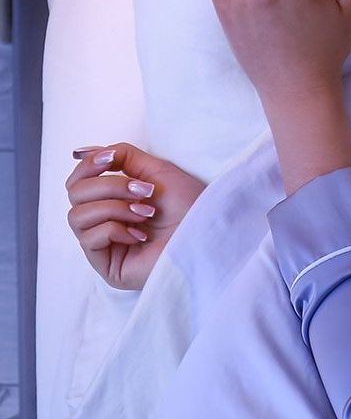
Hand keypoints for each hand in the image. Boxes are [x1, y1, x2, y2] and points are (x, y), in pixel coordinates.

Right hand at [65, 143, 208, 291]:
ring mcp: (105, 245)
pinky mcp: (107, 266)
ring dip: (114, 208)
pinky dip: (115, 230)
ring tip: (146, 213)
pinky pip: (88, 239)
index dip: (87, 165)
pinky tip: (141, 236)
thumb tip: (84, 152)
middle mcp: (105, 221)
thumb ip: (122, 157)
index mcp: (115, 199)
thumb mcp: (156, 170)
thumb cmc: (190, 204)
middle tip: (144, 191)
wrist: (208, 232)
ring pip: (76, 216)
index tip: (108, 158)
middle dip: (110, 187)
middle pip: (75, 194)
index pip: (78, 181)